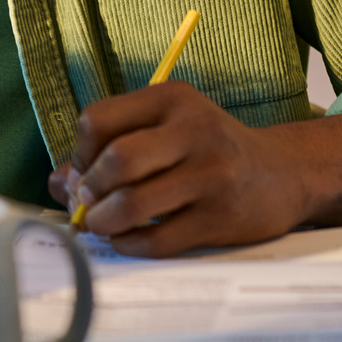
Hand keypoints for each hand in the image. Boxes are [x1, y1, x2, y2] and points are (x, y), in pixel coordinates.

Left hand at [49, 80, 300, 255]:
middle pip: (116, 160)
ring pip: (134, 203)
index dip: (80, 151)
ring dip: (104, 221)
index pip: (98, 119)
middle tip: (88, 202)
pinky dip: (129, 244)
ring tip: (102, 224)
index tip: (84, 170)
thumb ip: (110, 148)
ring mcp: (210, 174)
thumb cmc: (208, 149)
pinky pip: (157, 239)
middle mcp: (193, 129)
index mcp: (171, 98)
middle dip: (90, 189)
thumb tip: (58, 183)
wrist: (283, 174)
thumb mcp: (165, 129)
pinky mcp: (220, 217)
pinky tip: (126, 239)